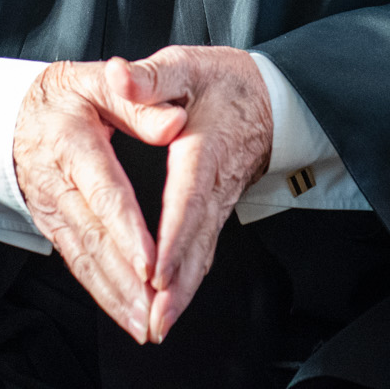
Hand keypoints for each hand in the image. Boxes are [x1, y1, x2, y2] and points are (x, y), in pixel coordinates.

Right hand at [12, 59, 187, 341]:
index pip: (103, 192)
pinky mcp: (52, 225)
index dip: (126, 230)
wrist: (11, 112)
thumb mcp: (98, 80)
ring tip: (144, 325)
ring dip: (113, 295)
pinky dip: (101, 291)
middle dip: (124, 279)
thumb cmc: (67, 94)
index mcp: (70, 142)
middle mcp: (56, 182)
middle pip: (93, 236)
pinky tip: (123, 312)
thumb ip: (139, 100)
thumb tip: (175, 123)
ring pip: (83, 257)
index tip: (150, 262)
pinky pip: (76, 261)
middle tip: (154, 312)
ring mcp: (50, 208)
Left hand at [114, 46, 273, 341]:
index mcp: (204, 148)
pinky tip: (171, 303)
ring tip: (158, 324)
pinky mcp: (217, 211)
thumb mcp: (184, 65)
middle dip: (179, 284)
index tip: (159, 271)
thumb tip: (119, 74)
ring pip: (203, 253)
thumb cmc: (221, 81)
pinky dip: (189, 280)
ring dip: (183, 291)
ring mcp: (219, 202)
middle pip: (198, 240)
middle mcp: (215, 184)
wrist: (270, 97)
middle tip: (156, 319)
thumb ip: (151, 77)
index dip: (176, 237)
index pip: (188, 198)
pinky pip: (203, 250)